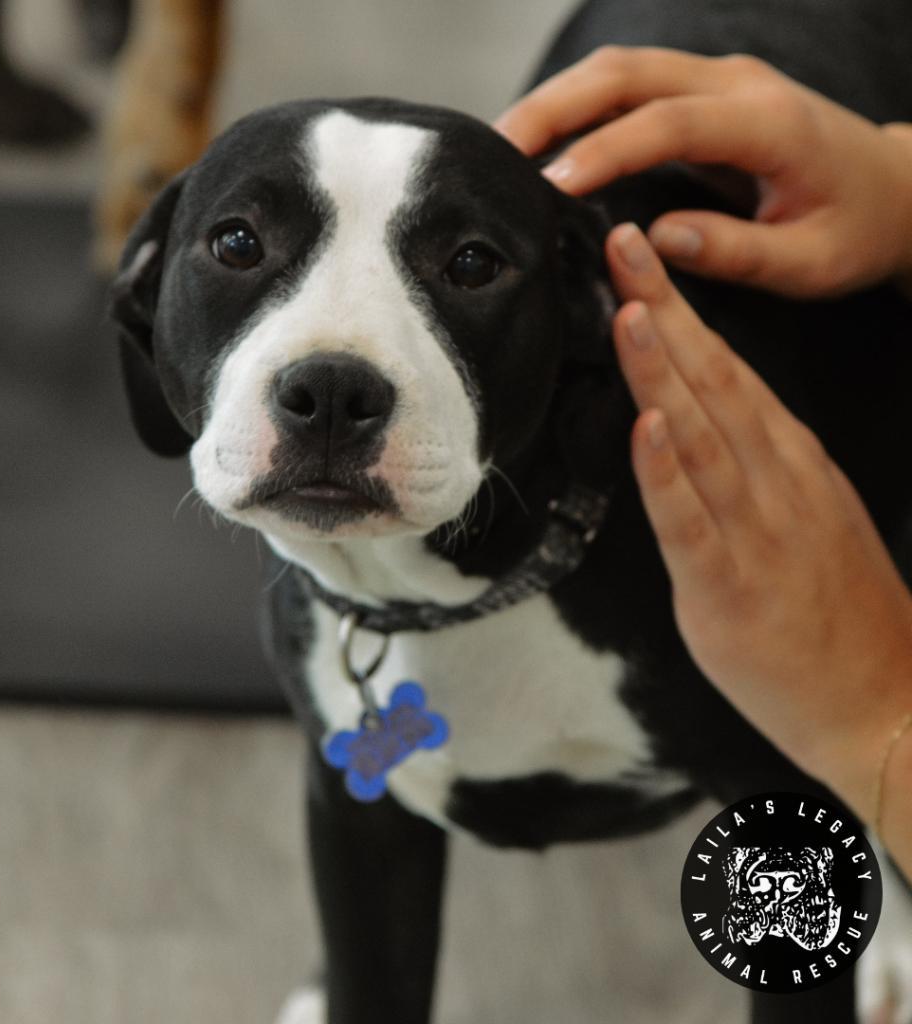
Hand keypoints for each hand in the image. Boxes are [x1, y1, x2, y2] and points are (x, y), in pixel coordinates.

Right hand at [495, 47, 911, 298]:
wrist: (891, 188)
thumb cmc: (854, 229)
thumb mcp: (810, 262)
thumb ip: (738, 251)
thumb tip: (656, 241)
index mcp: (768, 124)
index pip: (669, 123)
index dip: (604, 151)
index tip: (550, 186)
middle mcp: (738, 85)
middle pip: (627, 73)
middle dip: (553, 107)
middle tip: (493, 152)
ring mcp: (717, 80)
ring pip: (619, 69)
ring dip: (555, 100)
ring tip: (500, 146)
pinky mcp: (699, 93)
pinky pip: (626, 87)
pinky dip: (575, 107)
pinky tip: (540, 139)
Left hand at [604, 221, 911, 813]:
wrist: (880, 695)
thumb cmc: (831, 606)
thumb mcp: (801, 512)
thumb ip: (749, 465)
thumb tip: (694, 422)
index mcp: (786, 458)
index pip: (726, 368)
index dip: (681, 311)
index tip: (644, 261)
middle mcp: (774, 478)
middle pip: (712, 378)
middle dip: (664, 307)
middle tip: (623, 243)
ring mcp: (754, 527)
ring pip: (703, 432)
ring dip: (663, 367)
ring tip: (631, 307)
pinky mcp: (728, 583)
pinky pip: (691, 519)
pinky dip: (667, 470)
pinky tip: (647, 425)